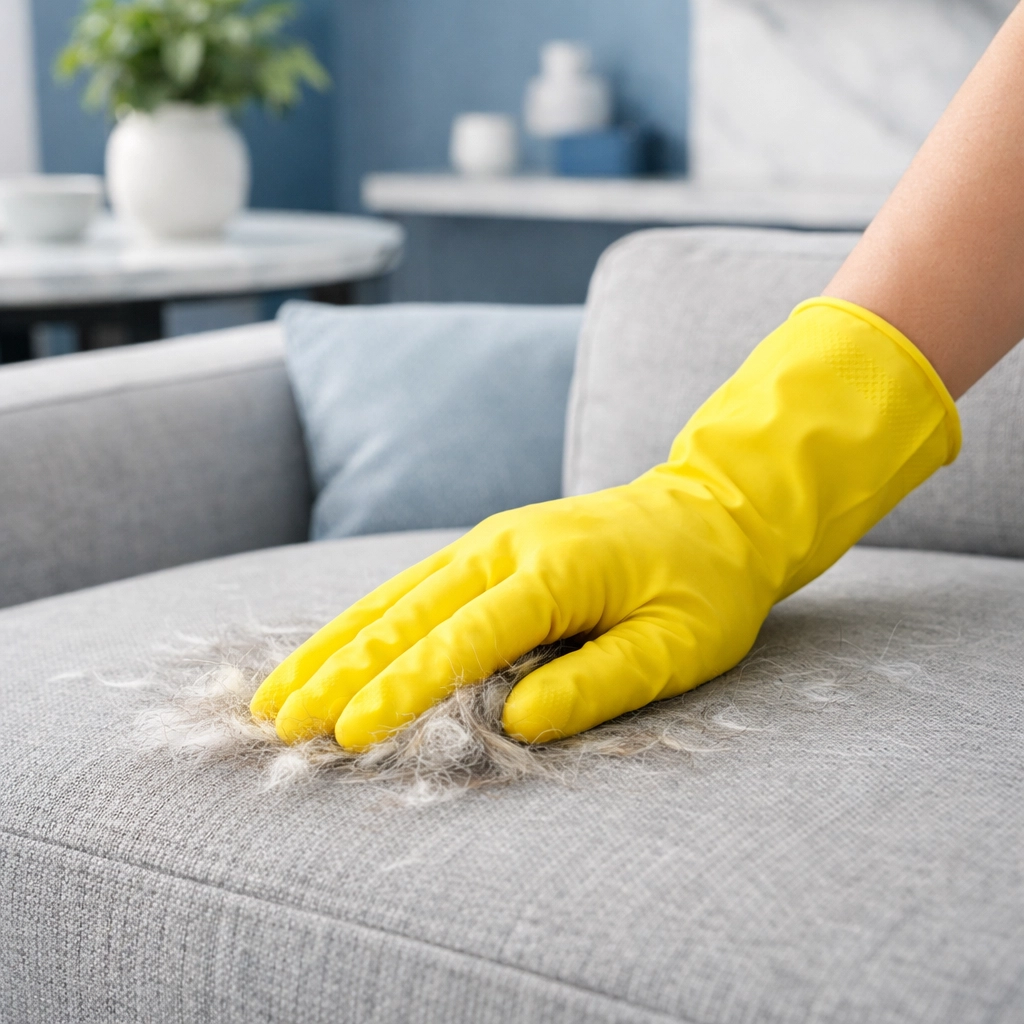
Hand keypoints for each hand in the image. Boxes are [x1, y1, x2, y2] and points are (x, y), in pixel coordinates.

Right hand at [251, 299, 958, 749]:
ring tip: (276, 694)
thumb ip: (597, 682)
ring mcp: (490, 541)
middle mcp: (505, 547)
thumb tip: (513, 721)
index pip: (464, 639)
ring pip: (393, 598)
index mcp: (554, 571)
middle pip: (406, 615)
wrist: (713, 509)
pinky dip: (362, 622)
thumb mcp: (677, 645)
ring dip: (332, 646)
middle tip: (280, 723)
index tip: (349, 734)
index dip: (403, 690)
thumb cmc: (704, 585)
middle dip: (340, 672)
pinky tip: (329, 652)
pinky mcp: (487, 548)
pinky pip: (411, 586)